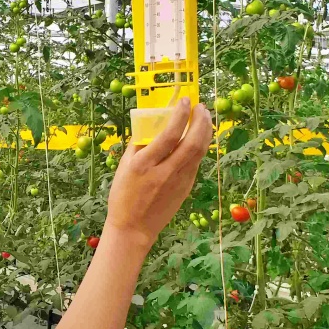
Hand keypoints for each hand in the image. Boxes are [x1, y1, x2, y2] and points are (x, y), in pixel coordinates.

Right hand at [105, 100, 212, 251]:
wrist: (133, 228)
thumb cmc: (123, 196)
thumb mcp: (124, 167)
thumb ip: (138, 145)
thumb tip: (152, 122)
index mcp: (144, 165)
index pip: (169, 135)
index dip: (180, 115)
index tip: (185, 100)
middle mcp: (164, 172)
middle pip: (192, 142)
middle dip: (200, 120)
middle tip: (201, 107)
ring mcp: (178, 181)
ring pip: (199, 151)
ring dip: (205, 131)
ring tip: (204, 117)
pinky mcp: (186, 188)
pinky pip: (196, 162)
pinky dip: (200, 145)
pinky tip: (199, 136)